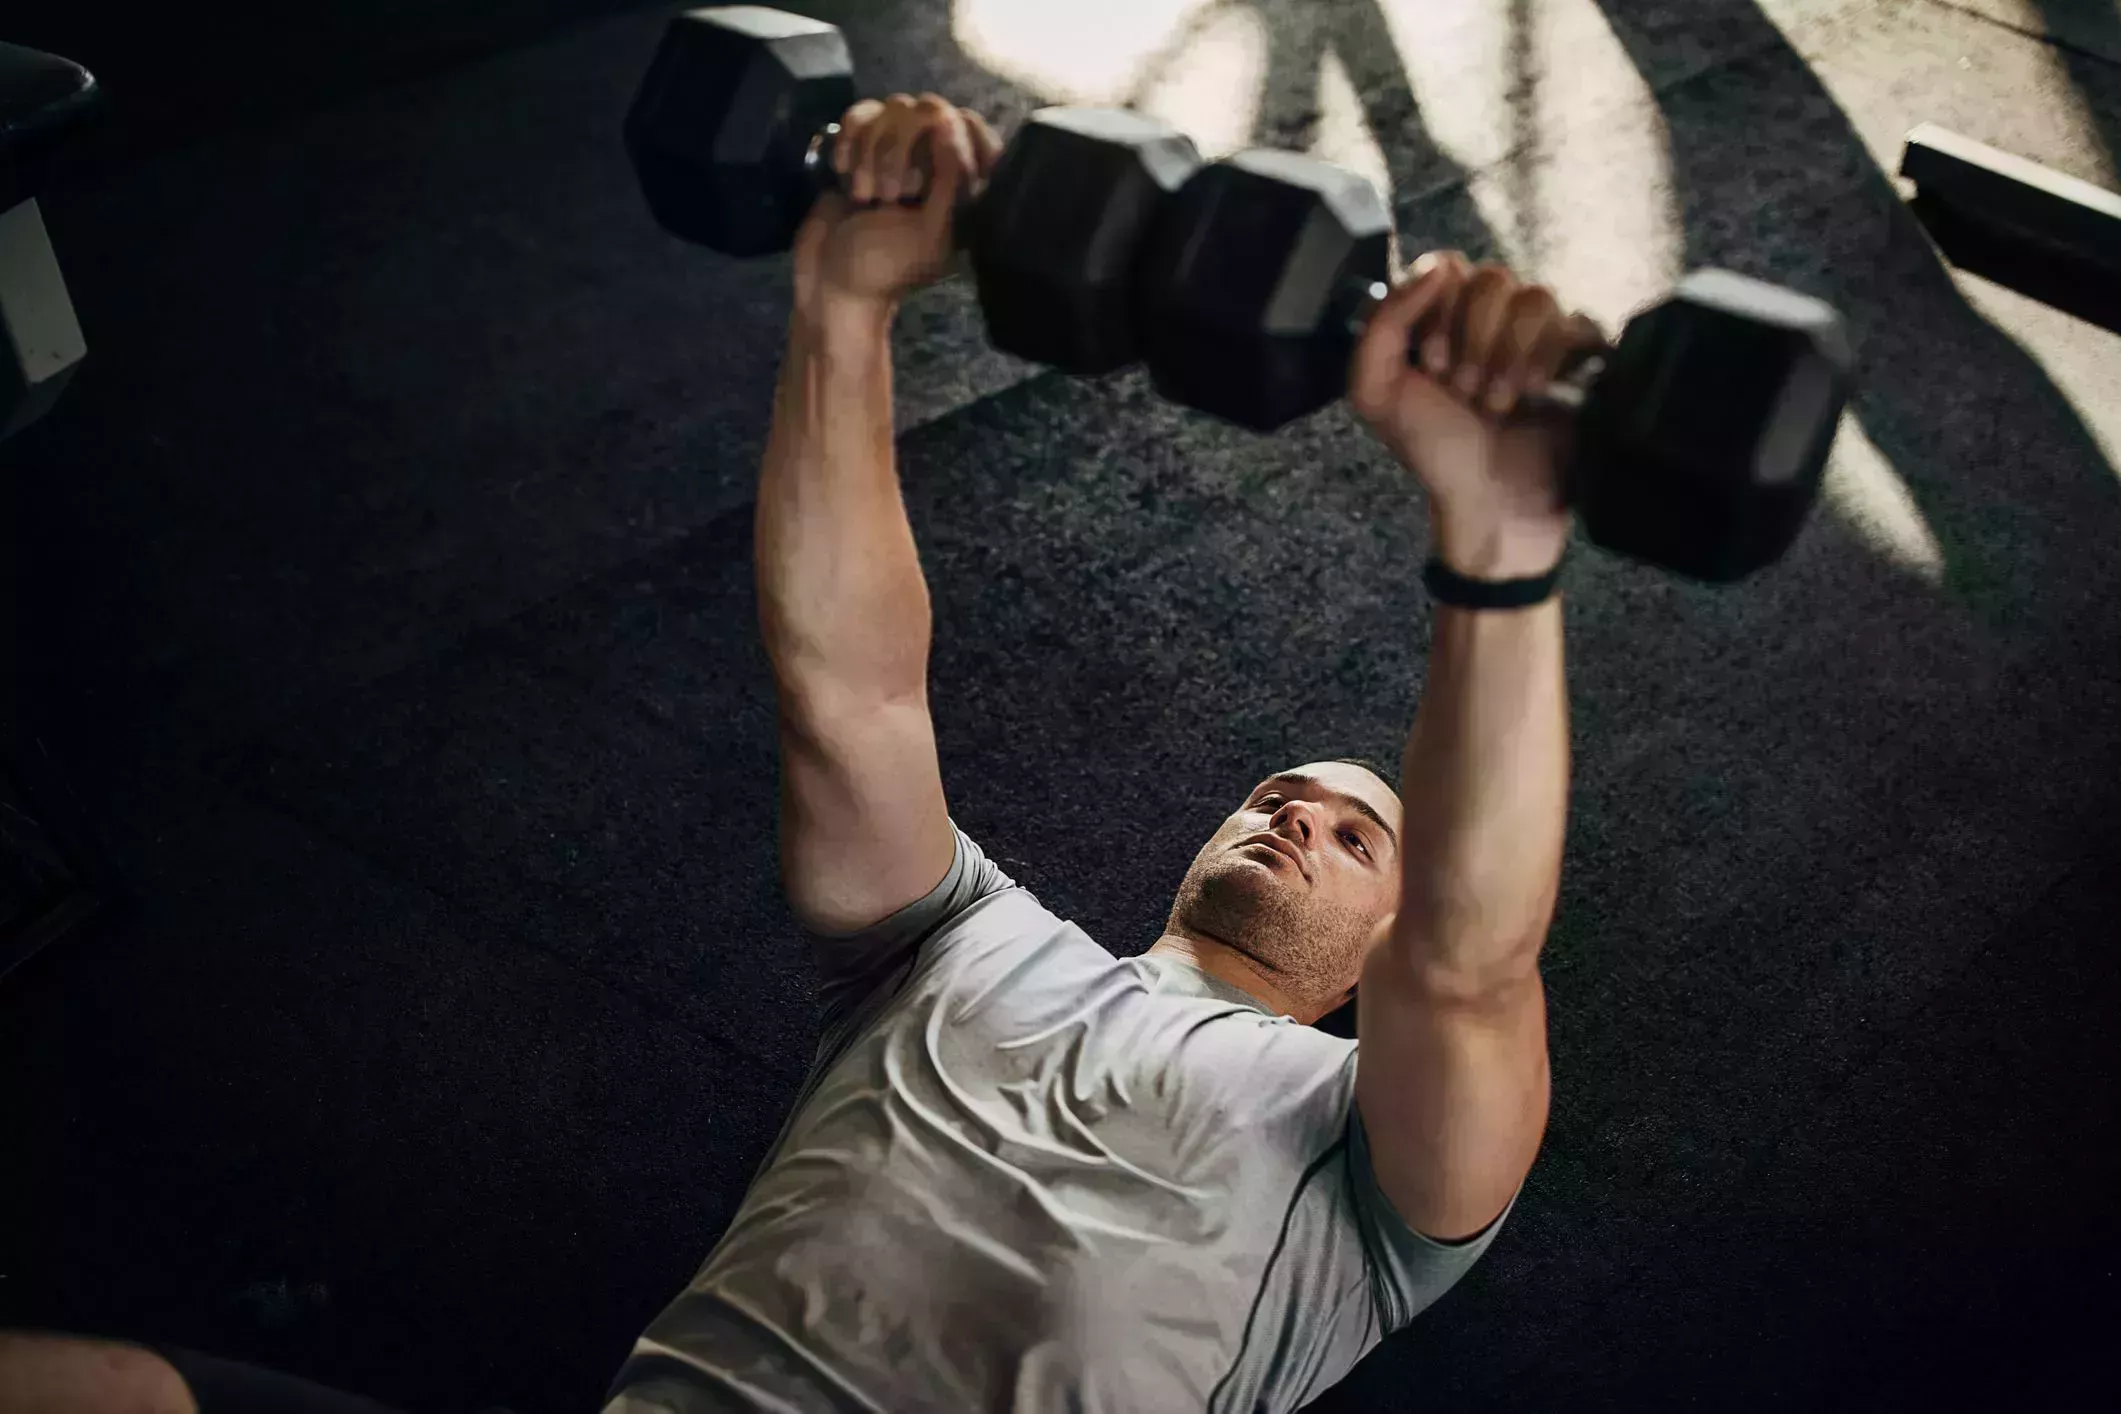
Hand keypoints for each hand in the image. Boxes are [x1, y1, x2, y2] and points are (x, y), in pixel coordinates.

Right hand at [791, 94, 1004, 320]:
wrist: (826, 278)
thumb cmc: (881, 267)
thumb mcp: (927, 234)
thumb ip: (950, 181)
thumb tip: (951, 121)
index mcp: (964, 189)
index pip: (975, 131)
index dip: (953, 137)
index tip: (929, 170)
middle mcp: (937, 164)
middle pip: (931, 112)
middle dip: (900, 151)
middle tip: (889, 195)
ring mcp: (899, 152)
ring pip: (894, 110)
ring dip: (871, 151)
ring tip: (863, 195)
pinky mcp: (863, 146)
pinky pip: (863, 113)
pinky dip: (849, 138)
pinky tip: (841, 168)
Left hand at [1348, 252, 1607, 578]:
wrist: (1492, 504)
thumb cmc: (1435, 453)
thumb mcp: (1377, 392)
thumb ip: (1383, 320)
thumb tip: (1438, 266)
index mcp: (1440, 319)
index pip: (1446, 266)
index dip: (1439, 313)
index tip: (1432, 366)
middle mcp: (1490, 319)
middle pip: (1491, 277)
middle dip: (1473, 342)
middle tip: (1464, 392)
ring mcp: (1538, 335)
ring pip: (1536, 296)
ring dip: (1509, 356)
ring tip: (1498, 403)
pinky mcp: (1580, 354)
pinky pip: (1577, 321)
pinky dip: (1548, 359)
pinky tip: (1537, 394)